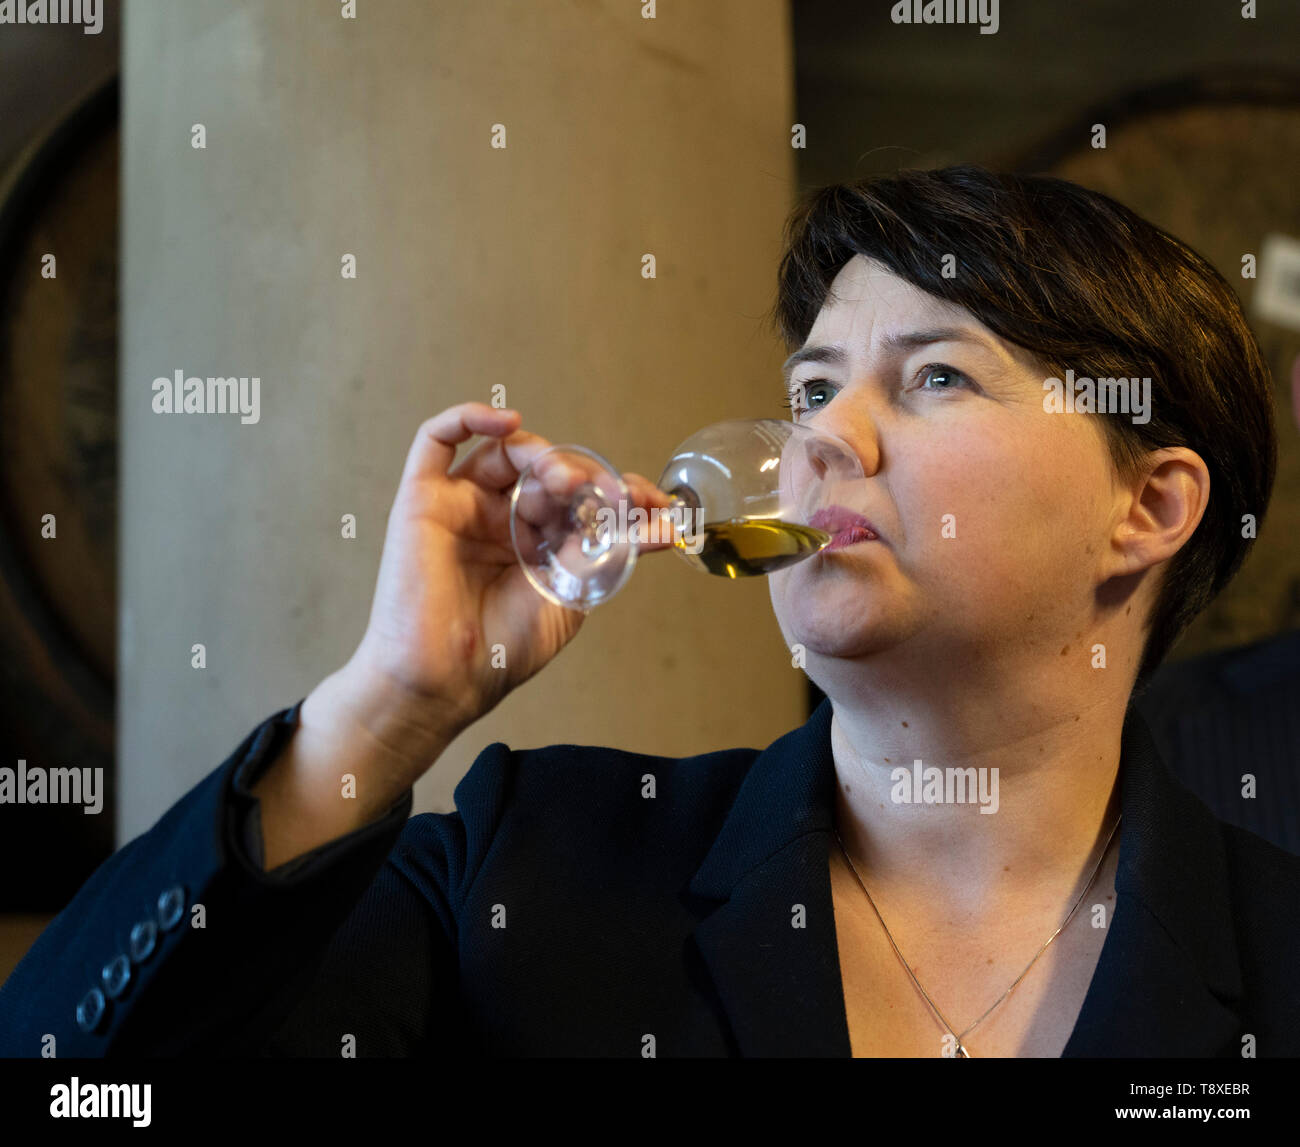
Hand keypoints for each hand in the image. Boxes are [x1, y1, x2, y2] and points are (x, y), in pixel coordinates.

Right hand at [344, 403, 670, 745]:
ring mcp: (460, 507)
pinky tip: (507, 423)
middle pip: (543, 471)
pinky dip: (469, 418)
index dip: (615, 491)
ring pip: (503, 452)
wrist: (445, 683)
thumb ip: (606, 553)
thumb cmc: (499, 652)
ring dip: (541, 455)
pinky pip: (435, 441)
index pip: (577, 498)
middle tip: (606, 494)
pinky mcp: (422, 501)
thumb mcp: (570, 595)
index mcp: (532, 543)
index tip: (653, 501)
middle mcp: (497, 520)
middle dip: (582, 476)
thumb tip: (660, 525)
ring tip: (566, 481)